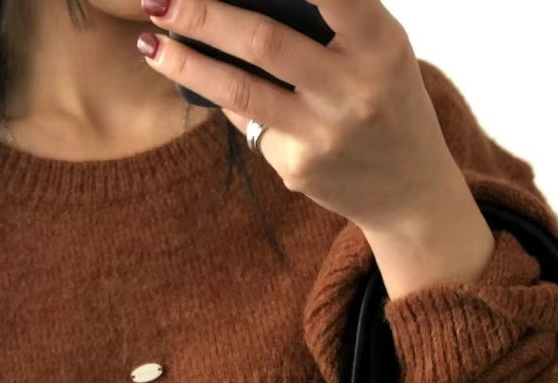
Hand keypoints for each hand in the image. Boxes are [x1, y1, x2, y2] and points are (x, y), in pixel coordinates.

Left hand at [138, 0, 464, 235]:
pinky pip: (248, 123)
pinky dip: (223, 96)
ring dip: (187, 64)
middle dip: (204, 15)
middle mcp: (353, 91)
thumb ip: (333, 18)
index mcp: (381, 45)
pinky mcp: (297, 167)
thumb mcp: (380, 49)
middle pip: (264, 42)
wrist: (407, 191)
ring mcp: (322, 135)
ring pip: (241, 92)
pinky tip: (202, 80)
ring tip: (150, 44)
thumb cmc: (385, 98)